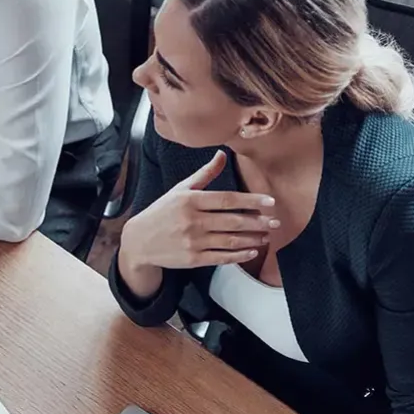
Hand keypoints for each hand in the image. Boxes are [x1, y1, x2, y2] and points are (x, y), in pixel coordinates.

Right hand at [117, 150, 278, 279]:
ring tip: (266, 236)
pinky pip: (221, 258)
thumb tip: (222, 154)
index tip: (270, 202)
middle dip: (258, 222)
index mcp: (190, 200)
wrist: (138, 241)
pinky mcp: (192, 259)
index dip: (251, 201)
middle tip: (275, 222)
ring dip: (252, 239)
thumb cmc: (162, 212)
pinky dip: (239, 255)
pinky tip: (251, 251)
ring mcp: (193, 242)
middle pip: (233, 221)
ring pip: (230, 241)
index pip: (228, 199)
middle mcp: (192, 221)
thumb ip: (204, 174)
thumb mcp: (180, 190)